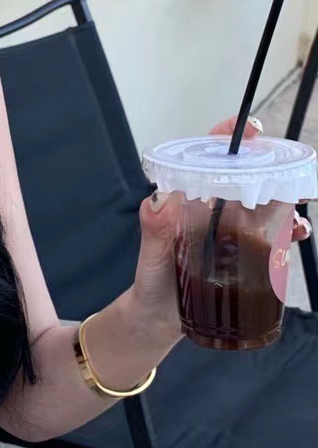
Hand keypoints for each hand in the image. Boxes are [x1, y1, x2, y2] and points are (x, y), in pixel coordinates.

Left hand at [129, 116, 311, 344]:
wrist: (159, 320)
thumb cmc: (152, 280)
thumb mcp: (152, 252)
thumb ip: (154, 228)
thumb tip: (158, 201)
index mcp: (187, 200)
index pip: (206, 159)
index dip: (227, 138)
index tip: (250, 129)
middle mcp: (209, 209)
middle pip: (242, 179)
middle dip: (270, 171)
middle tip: (293, 177)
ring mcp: (227, 231)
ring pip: (262, 206)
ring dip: (284, 203)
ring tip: (296, 215)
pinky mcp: (242, 254)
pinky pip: (269, 236)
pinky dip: (286, 231)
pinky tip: (295, 235)